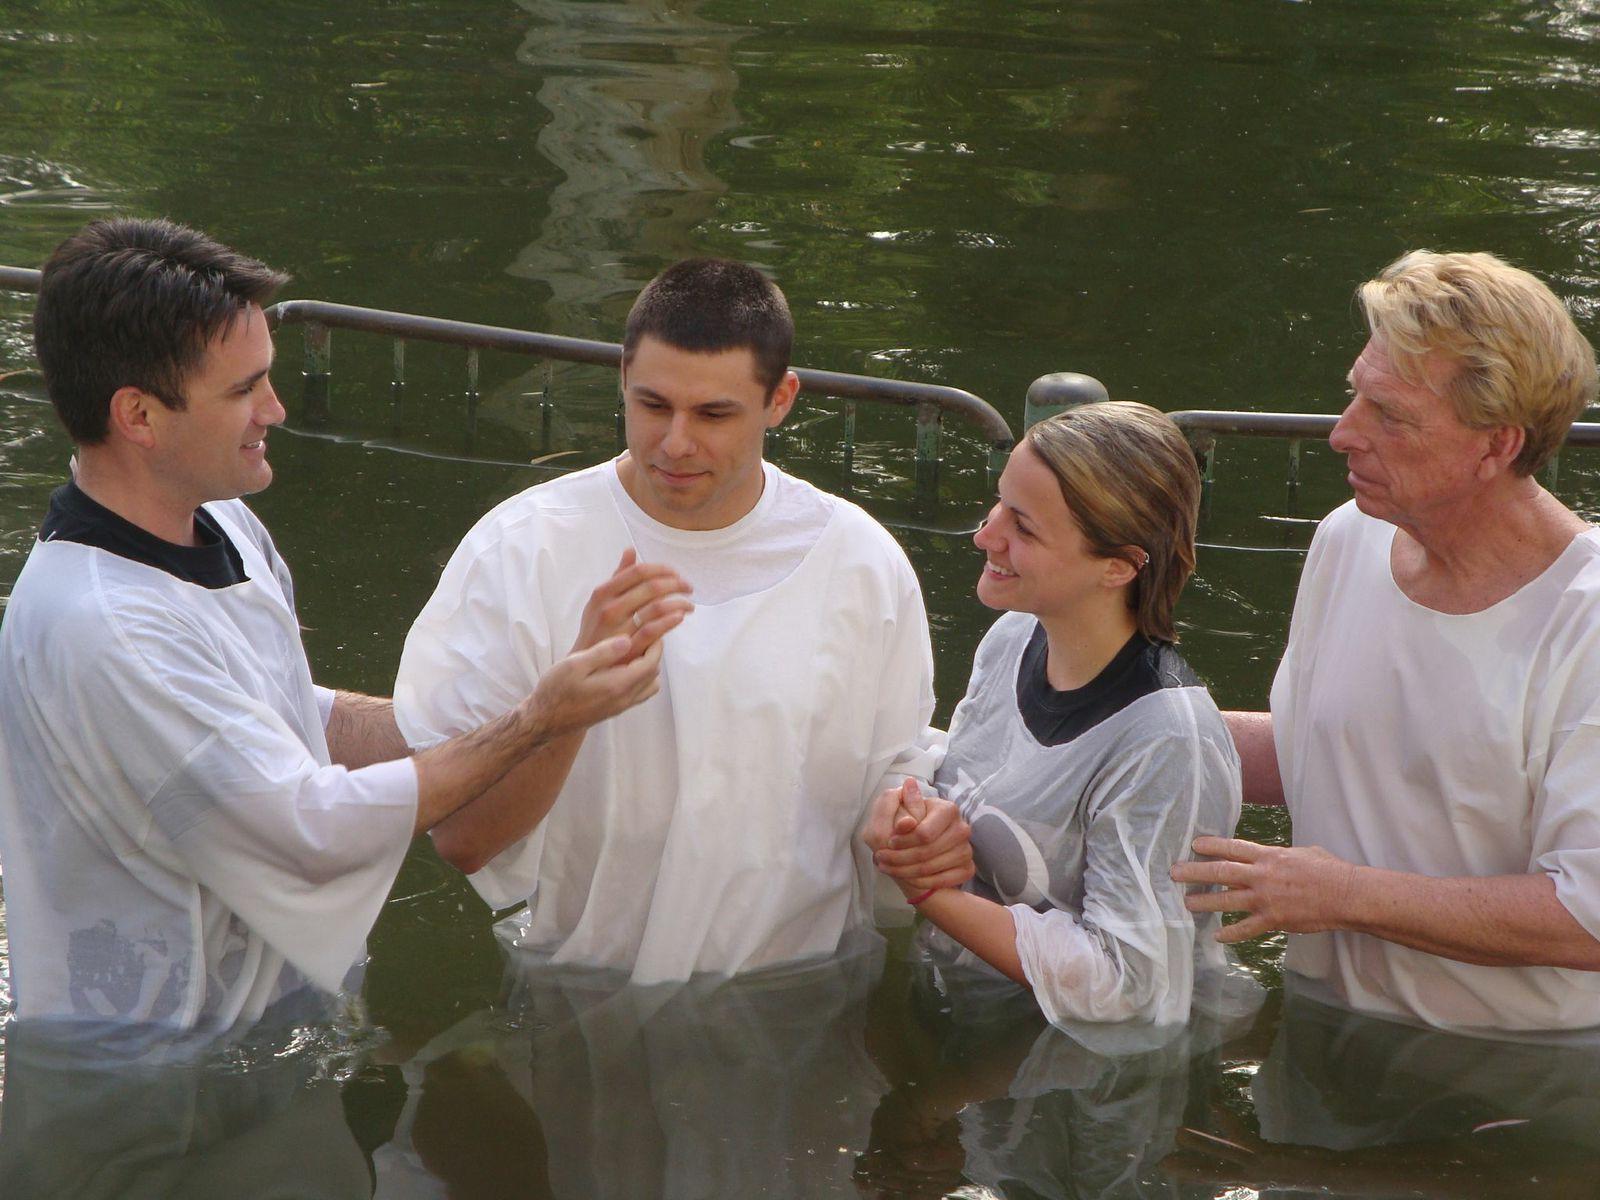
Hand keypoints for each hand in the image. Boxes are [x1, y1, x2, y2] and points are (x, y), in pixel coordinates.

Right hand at [531, 635, 663, 736]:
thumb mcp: (574, 665)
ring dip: (649, 667)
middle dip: (654, 653)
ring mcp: (620, 707)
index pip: (650, 664)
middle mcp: (623, 699)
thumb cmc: (555, 691)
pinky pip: (640, 694)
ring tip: (637, 650)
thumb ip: (603, 652)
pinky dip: (642, 679)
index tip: (652, 629)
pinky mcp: (615, 710)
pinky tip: (626, 667)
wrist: (544, 721)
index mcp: (617, 686)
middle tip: (647, 635)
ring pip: (650, 686)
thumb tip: (628, 640)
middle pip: (653, 674)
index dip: (656, 645)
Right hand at [573, 549, 692, 660]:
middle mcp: (610, 608)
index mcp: (603, 593)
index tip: (675, 573)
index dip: (661, 569)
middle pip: (651, 586)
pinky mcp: (629, 648)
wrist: (583, 666)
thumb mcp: (599, 601)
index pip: (638, 571)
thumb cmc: (596, 631)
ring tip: (690, 605)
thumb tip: (630, 550)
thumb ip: (617, 576)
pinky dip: (671, 620)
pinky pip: (654, 629)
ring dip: (679, 602)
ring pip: (657, 606)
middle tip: (688, 587)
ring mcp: (619, 628)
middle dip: (676, 584)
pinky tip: (681, 617)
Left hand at [870, 780, 973, 894]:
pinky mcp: (967, 868)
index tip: (888, 842)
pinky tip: (906, 878)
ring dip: (905, 871)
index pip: (924, 834)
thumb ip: (902, 813)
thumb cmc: (911, 821)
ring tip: (887, 868)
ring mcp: (967, 849)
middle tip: (881, 858)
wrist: (923, 838)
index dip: (903, 841)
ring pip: (932, 868)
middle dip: (899, 858)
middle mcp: (962, 828)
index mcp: (948, 809)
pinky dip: (922, 882)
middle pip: (927, 853)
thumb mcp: (901, 809)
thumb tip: (906, 822)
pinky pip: (944, 881)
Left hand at [1170, 836, 1358, 943]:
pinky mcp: (1274, 920)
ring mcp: (1266, 899)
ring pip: (1227, 900)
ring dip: (1205, 901)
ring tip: (1187, 903)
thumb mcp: (1302, 852)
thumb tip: (1270, 858)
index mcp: (1269, 856)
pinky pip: (1246, 928)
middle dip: (1195, 872)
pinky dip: (1231, 933)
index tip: (1194, 845)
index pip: (1233, 848)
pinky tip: (1217, 935)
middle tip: (1174, 873)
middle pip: (1221, 872)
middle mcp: (1262, 876)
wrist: (1346, 895)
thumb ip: (1280, 856)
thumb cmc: (1329, 870)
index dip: (1212, 845)